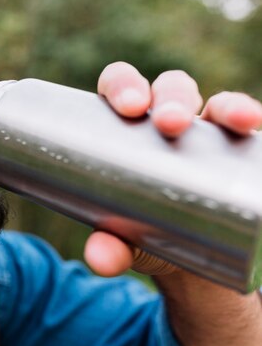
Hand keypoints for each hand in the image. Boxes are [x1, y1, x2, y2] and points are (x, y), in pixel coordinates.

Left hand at [84, 61, 261, 276]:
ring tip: (235, 120)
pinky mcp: (236, 150)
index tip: (130, 106)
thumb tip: (99, 260)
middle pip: (169, 88)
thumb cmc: (141, 231)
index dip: (123, 85)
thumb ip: (109, 247)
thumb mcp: (122, 241)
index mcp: (124, 127)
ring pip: (216, 103)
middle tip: (171, 123)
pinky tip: (257, 125)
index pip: (120, 87)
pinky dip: (253, 119)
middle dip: (172, 97)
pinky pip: (248, 127)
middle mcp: (165, 122)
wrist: (188, 258)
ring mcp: (205, 134)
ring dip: (227, 105)